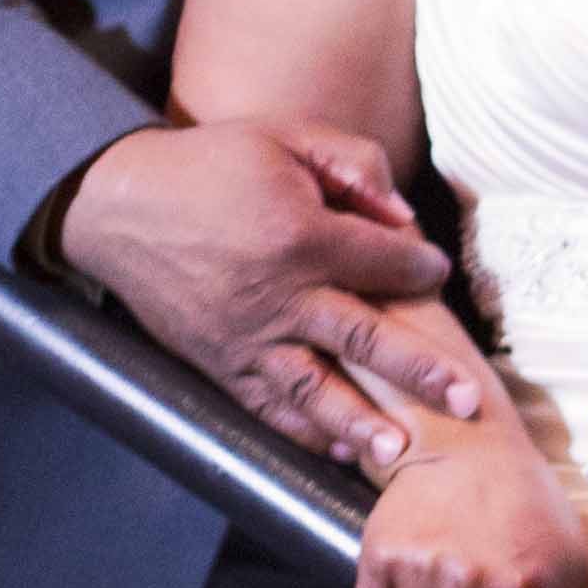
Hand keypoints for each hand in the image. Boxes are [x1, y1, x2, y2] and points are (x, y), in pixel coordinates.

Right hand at [54, 118, 480, 474]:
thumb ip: (353, 163)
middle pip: (366, 340)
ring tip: (402, 450)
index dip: (421, 265)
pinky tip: (340, 451)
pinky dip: (304, 432)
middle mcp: (278, 295)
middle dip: (423, 371)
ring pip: (316, 389)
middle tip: (468, 400)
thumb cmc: (209, 165)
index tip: (436, 269)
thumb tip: (403, 215)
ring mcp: (248, 336)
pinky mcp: (220, 362)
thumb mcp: (284, 136)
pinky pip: (267, 406)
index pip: (384, 262)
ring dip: (362, 422)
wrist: (118, 205)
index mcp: (299, 234)